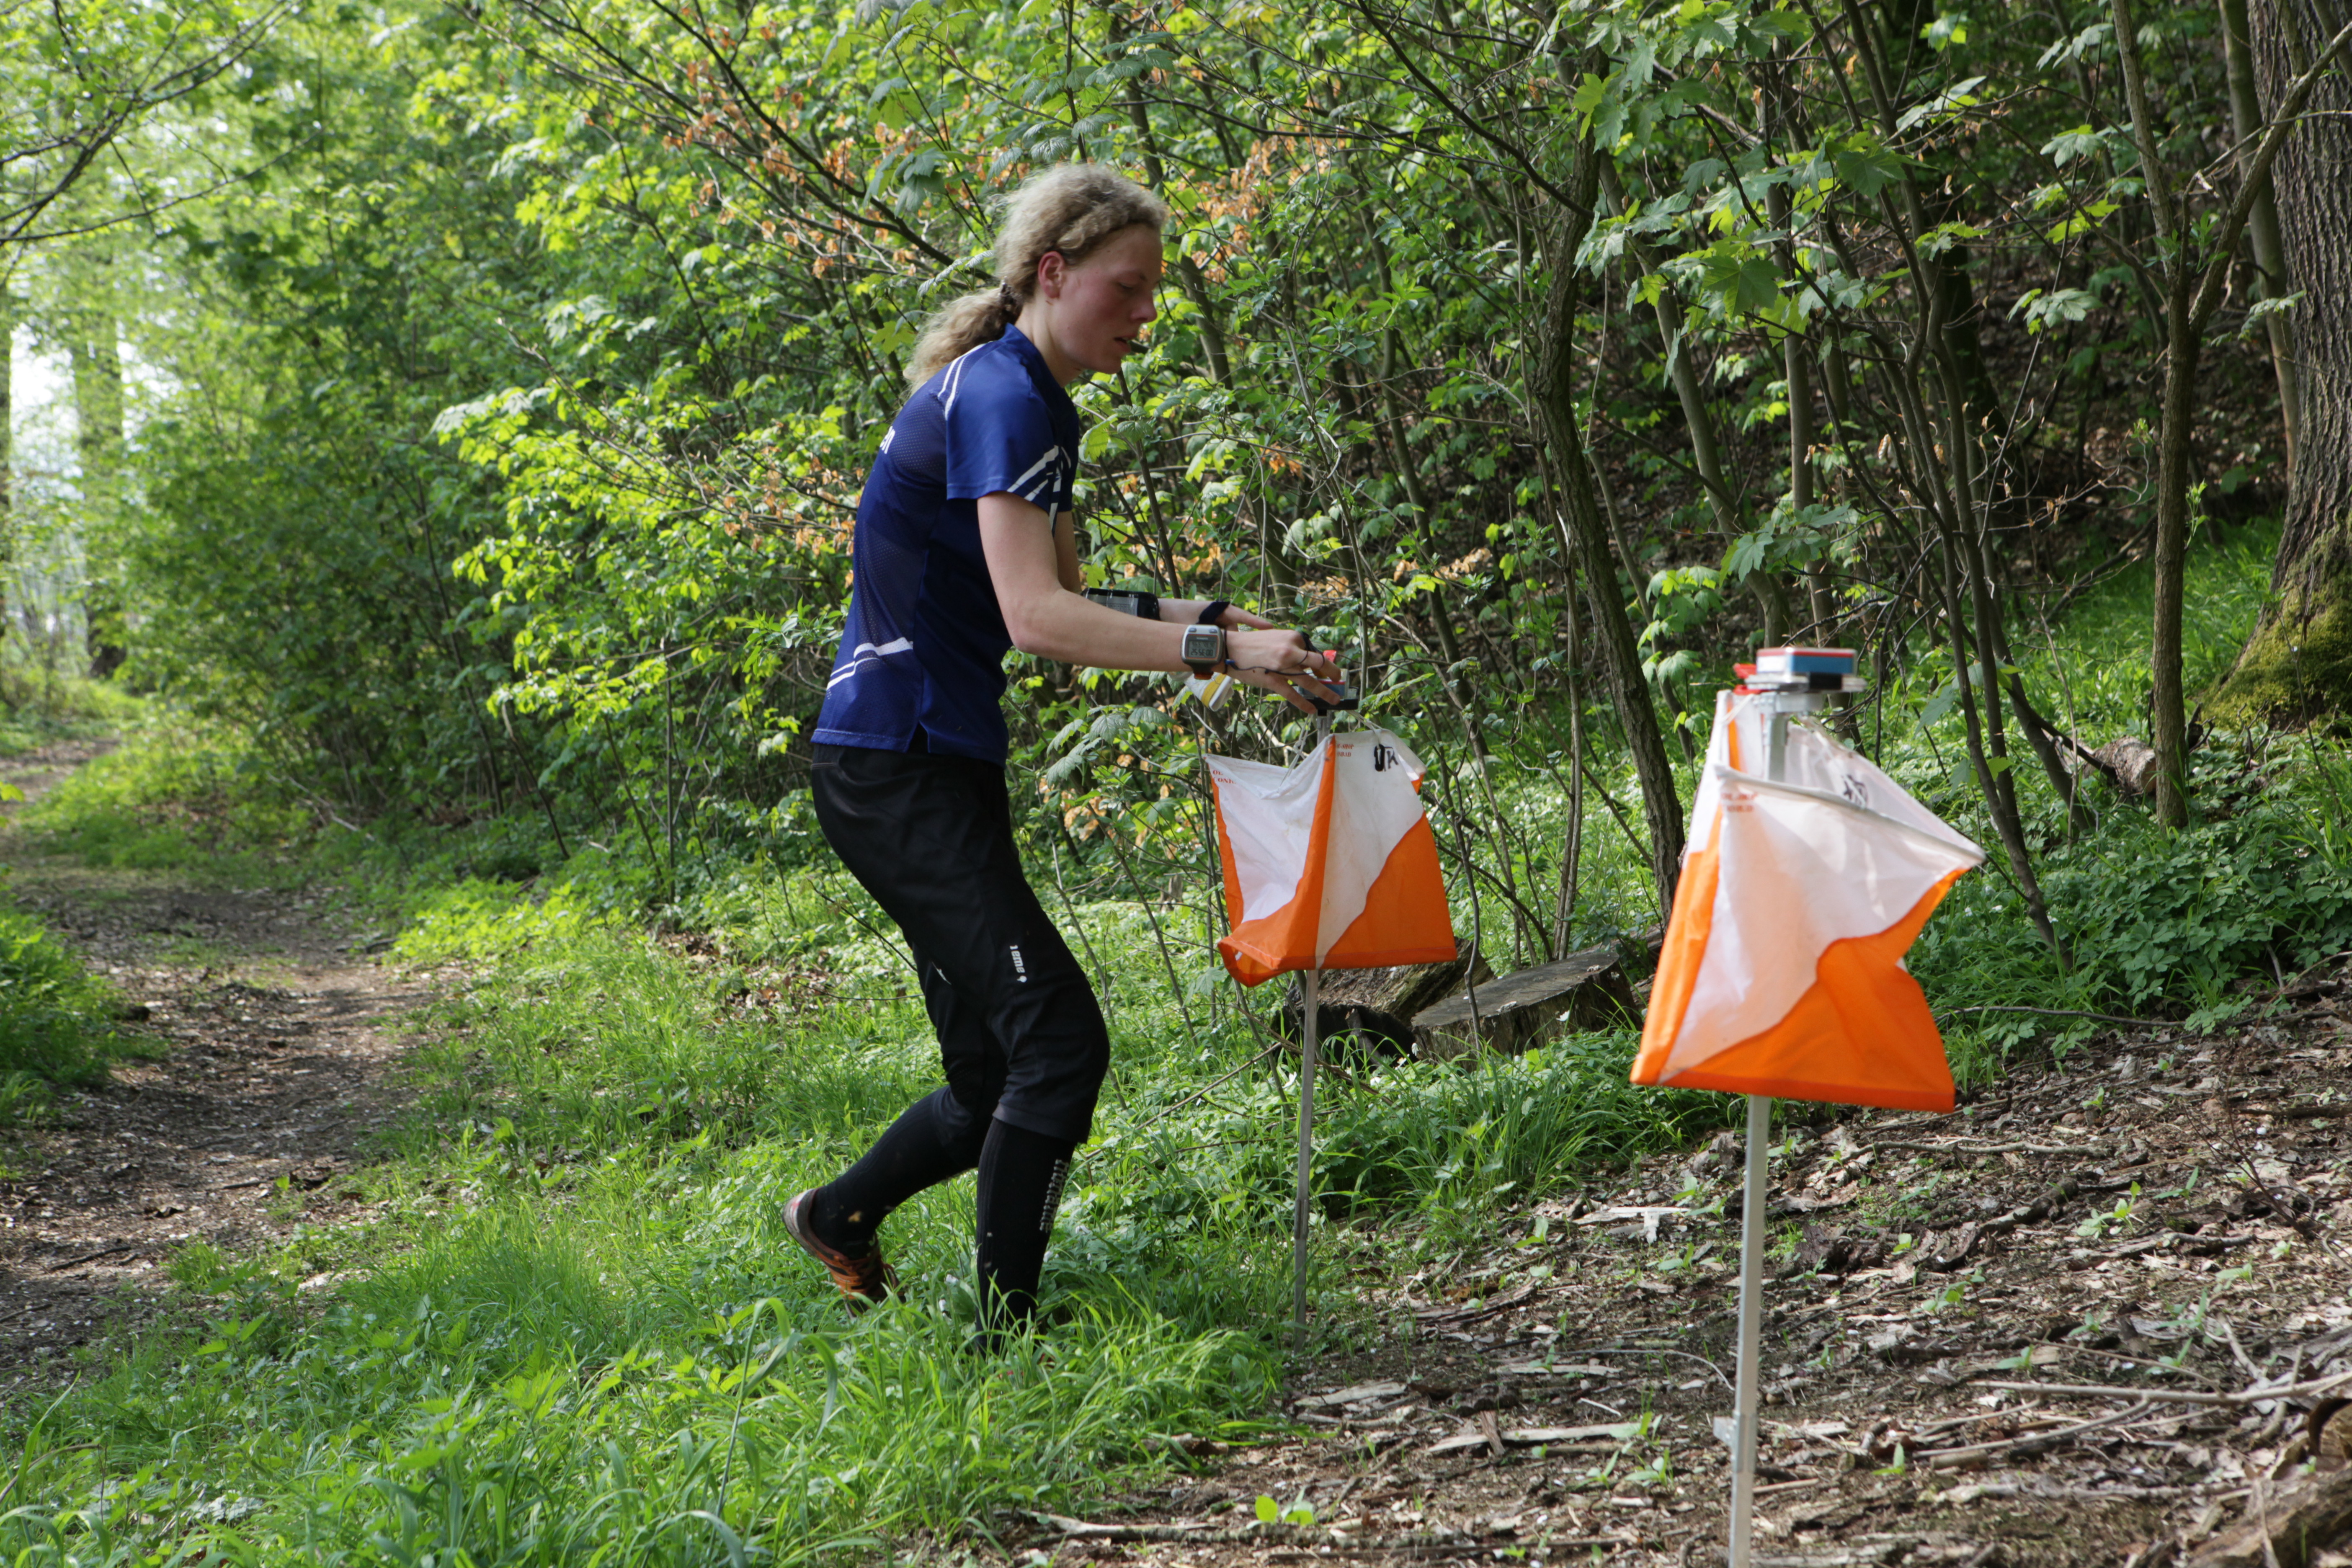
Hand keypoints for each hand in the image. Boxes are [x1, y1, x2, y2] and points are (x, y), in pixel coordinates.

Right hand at [1223, 627, 1342, 713]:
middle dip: (1332, 673)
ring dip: (1324, 692)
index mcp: (1293, 637)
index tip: (1325, 669)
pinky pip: (1292, 694)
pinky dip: (1303, 703)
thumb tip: (1307, 658)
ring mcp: (1283, 667)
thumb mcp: (1276, 636)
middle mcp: (1291, 651)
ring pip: (1309, 681)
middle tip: (1338, 680)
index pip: (1313, 650)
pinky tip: (1312, 709)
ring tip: (1334, 699)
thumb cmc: (1252, 643)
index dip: (1321, 662)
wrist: (1230, 649)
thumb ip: (1291, 645)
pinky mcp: (1273, 680)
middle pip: (1319, 663)